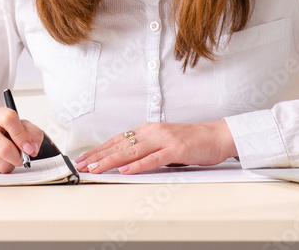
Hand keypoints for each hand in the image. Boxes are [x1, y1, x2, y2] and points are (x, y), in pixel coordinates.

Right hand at [0, 106, 45, 172]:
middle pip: (5, 148)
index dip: (22, 136)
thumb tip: (33, 148)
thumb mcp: (18, 126)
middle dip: (18, 158)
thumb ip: (32, 133)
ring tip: (4, 158)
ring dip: (7, 165)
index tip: (29, 148)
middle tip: (20, 159)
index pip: (9, 119)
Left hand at [74, 120, 236, 174]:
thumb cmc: (191, 140)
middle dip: (98, 155)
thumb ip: (146, 149)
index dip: (99, 149)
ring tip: (96, 167)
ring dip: (111, 160)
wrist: (217, 136)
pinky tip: (126, 170)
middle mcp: (152, 132)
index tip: (84, 158)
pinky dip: (138, 165)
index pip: (117, 140)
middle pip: (119, 145)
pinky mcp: (176, 149)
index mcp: (147, 130)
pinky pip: (153, 159)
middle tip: (81, 164)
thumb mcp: (163, 142)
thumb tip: (125, 160)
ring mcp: (163, 140)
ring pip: (132, 151)